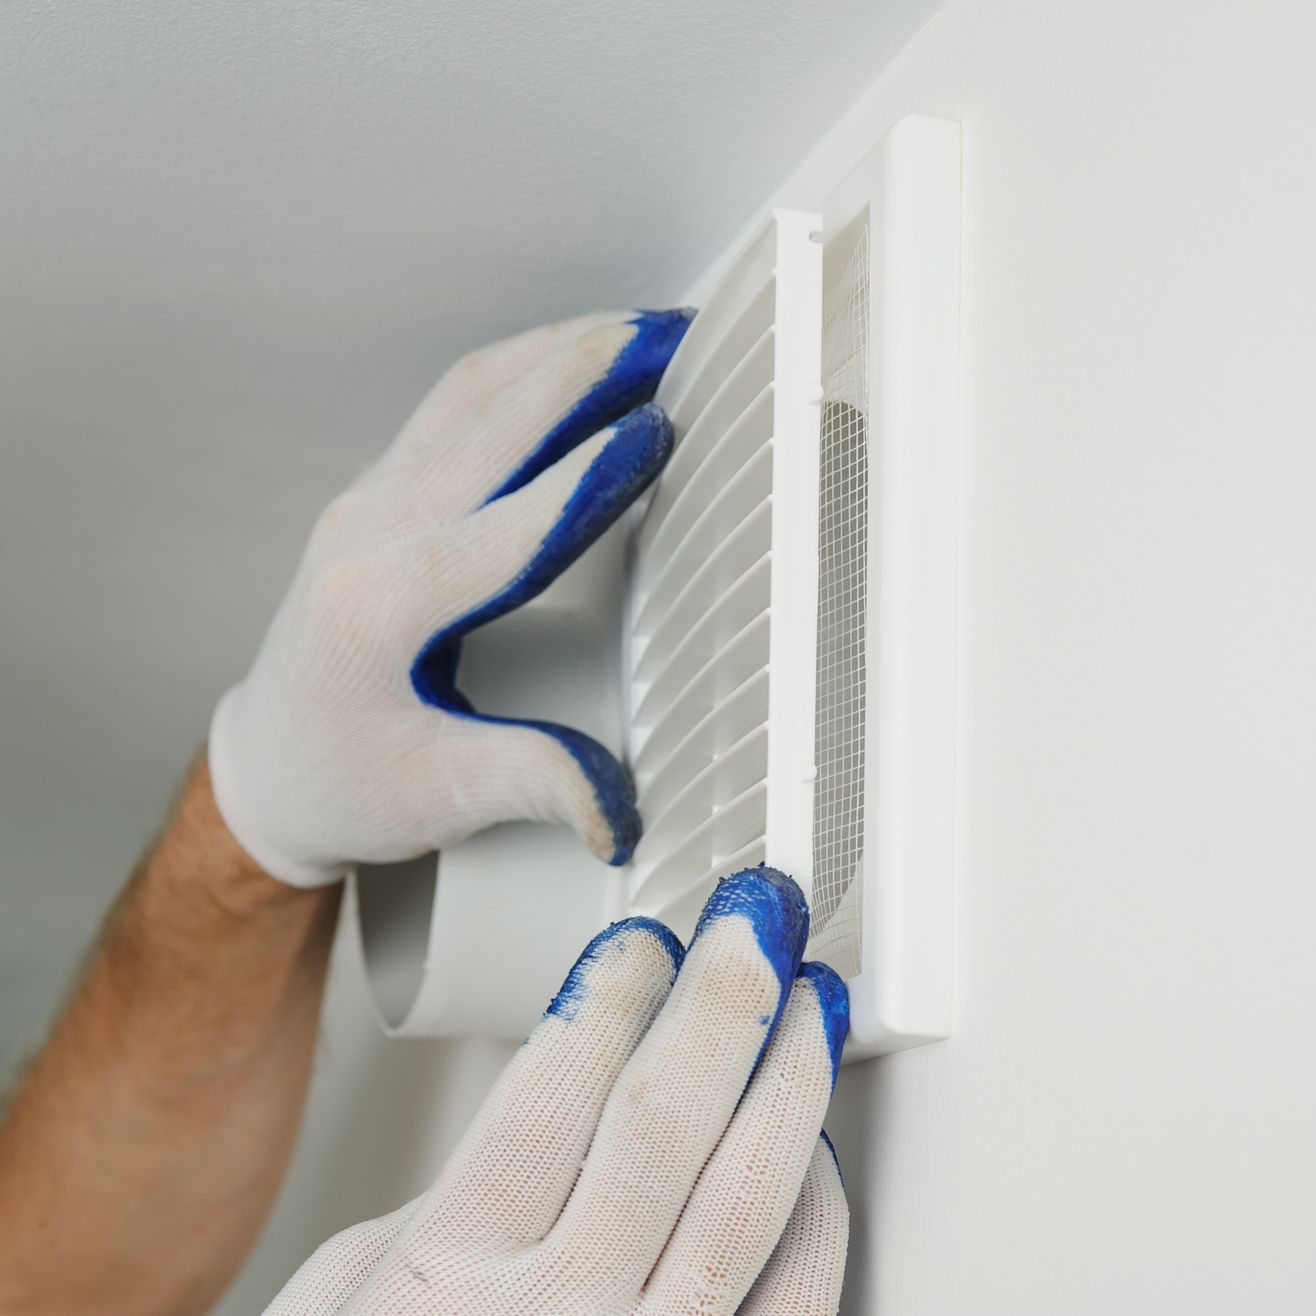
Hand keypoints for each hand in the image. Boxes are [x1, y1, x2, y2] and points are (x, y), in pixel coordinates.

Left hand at [209, 309, 691, 885]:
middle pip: (488, 426)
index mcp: (382, 607)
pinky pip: (453, 407)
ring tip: (633, 331)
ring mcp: (368, 503)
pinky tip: (566, 360)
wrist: (271, 768)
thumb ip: (538, 783)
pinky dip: (520, 369)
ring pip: (468, 396)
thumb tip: (620, 802)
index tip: (658, 430)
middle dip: (584, 372)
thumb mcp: (441, 795)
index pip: (509, 529)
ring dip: (553, 354)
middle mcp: (368, 534)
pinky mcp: (378, 495)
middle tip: (667, 338)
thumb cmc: (342, 784)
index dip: (590, 479)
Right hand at [267, 867, 848, 1314]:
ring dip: (788, 1078)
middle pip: (664, 1120)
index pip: (556, 1087)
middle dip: (723, 999)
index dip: (617, 994)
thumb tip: (548, 1089)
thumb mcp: (356, 1286)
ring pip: (744, 1198)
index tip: (648, 941)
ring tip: (811, 999)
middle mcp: (557, 1315)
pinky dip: (817, 1213)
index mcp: (448, 1267)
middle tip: (756, 920)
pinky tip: (816, 1148)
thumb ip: (453, 1188)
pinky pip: (796, 1300)